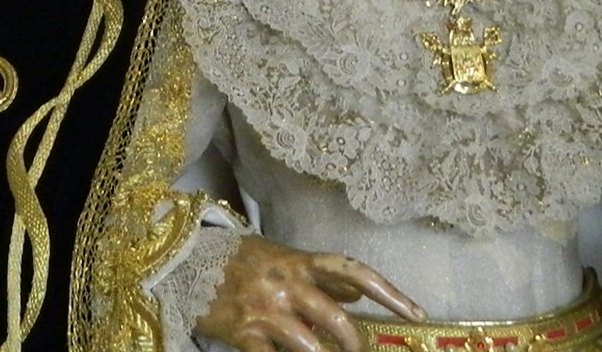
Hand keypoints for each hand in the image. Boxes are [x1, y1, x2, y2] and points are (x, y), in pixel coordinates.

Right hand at [193, 234, 425, 351]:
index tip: (417, 314)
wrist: (184, 261)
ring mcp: (265, 309)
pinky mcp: (243, 333)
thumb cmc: (240, 261)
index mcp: (300, 261)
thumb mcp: (282, 258)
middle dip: (356, 345)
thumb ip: (320, 276)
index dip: (388, 293)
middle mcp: (287, 283)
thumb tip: (358, 294)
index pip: (353, 272)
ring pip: (309, 344)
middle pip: (336, 319)